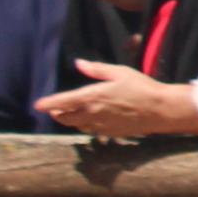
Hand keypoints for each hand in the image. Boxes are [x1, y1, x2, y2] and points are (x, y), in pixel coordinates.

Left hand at [36, 60, 197, 138]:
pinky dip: (85, 125)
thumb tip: (79, 63)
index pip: (62, 102)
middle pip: (64, 117)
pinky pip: (90, 130)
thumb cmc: (142, 87)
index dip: (47, 104)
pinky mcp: (108, 133)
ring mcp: (99, 125)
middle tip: (56, 108)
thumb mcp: (120, 72)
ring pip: (76, 125)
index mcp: (92, 96)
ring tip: (71, 113)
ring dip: (70, 120)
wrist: (160, 110)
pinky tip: (91, 119)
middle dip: (57, 113)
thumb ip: (97, 69)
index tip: (37, 105)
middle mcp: (91, 113)